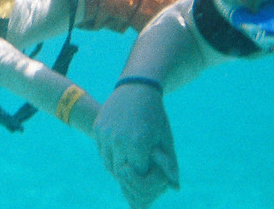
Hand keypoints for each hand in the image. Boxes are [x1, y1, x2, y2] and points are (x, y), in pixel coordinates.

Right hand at [94, 83, 178, 208]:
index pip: (138, 176)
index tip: (150, 168)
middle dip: (131, 175)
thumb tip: (175, 187)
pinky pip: (102, 152)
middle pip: (121, 173)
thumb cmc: (155, 114)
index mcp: (137, 144)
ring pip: (109, 164)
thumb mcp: (165, 138)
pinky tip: (120, 150)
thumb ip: (170, 164)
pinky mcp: (98, 129)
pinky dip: (110, 156)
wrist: (137, 87)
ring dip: (118, 167)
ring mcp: (105, 134)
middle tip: (139, 168)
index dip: (146, 176)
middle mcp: (118, 140)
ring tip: (129, 160)